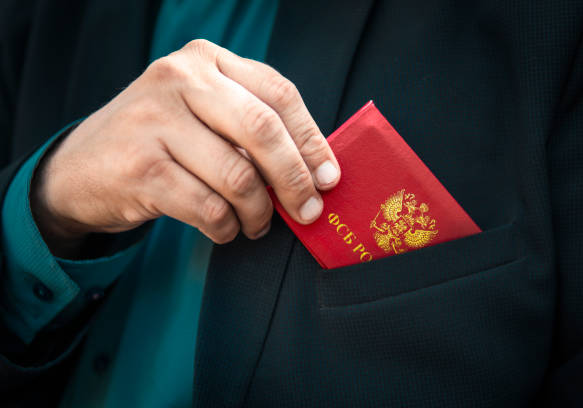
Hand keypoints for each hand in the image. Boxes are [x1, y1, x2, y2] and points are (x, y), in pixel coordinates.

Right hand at [31, 40, 339, 254]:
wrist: (82, 167)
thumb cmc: (161, 141)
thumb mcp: (203, 114)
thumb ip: (251, 127)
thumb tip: (315, 170)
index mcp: (206, 60)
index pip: (279, 94)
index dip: (312, 140)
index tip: (330, 177)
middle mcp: (179, 79)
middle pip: (263, 130)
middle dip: (295, 178)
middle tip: (308, 210)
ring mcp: (154, 121)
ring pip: (238, 176)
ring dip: (258, 213)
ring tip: (257, 224)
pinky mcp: (140, 167)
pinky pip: (209, 208)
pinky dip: (226, 227)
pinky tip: (226, 229)